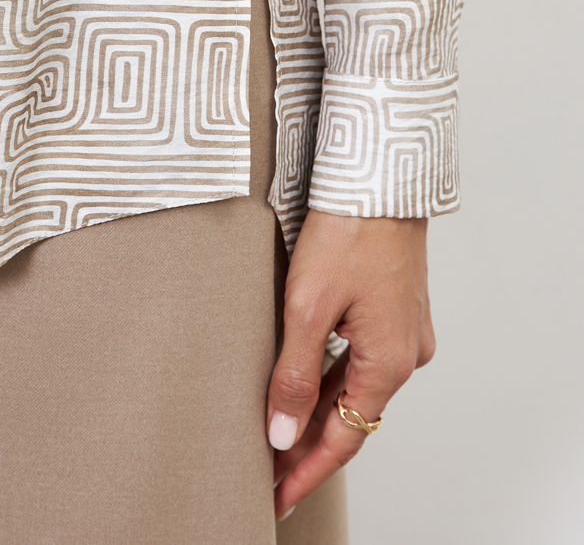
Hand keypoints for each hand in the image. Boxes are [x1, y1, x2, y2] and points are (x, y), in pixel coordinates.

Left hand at [267, 208, 434, 519]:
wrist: (379, 176)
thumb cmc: (350, 232)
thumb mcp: (309, 308)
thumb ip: (295, 376)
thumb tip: (285, 433)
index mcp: (390, 361)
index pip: (345, 437)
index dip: (307, 471)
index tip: (277, 496)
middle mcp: (406, 352)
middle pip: (352, 414)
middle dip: (308, 443)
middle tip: (266, 468)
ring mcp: (404, 329)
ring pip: (355, 385)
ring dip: (318, 409)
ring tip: (277, 431)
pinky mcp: (394, 308)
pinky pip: (361, 357)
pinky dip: (331, 376)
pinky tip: (303, 383)